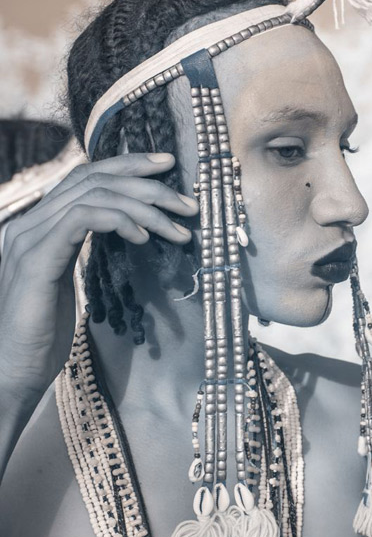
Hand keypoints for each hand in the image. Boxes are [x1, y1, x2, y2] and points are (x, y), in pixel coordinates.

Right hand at [0, 152, 198, 410]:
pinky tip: (143, 238)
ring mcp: (29, 239)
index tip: (168, 166)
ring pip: (94, 196)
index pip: (85, 176)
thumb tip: (125, 230)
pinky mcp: (35, 260)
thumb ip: (82, 250)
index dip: (127, 164)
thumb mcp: (68, 281)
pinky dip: (118, 221)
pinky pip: (82, 220)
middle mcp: (30, 223)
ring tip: (178, 228)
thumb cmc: (43, 335)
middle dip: (148, 185)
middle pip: (93, 178)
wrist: (12, 371)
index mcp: (39, 225)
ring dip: (145, 208)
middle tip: (188, 203)